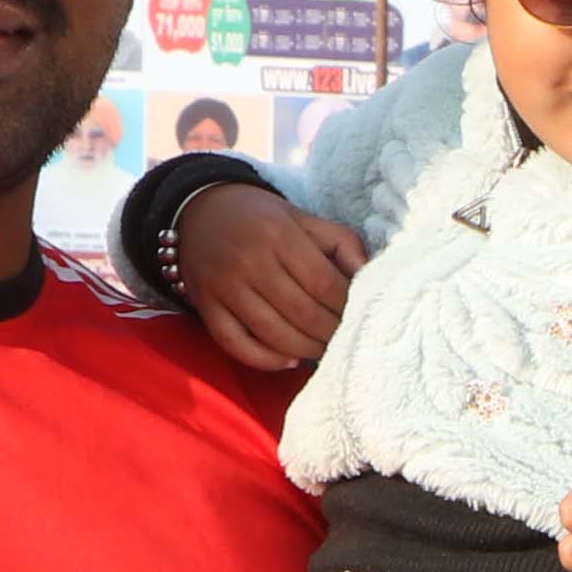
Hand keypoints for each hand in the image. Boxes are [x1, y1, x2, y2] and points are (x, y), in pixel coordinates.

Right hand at [171, 186, 364, 370]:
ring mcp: (224, 286)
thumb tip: (370, 277)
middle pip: (303, 313)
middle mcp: (249, 260)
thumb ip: (342, 244)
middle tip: (344, 339)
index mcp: (279, 235)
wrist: (200, 210)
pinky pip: (237, 345)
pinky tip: (288, 359)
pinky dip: (266, 360)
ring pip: (274, 334)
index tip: (358, 316)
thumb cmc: (263, 220)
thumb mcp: (305, 219)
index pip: (324, 283)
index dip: (346, 307)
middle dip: (330, 333)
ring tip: (322, 350)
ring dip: (306, 350)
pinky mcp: (206, 306)